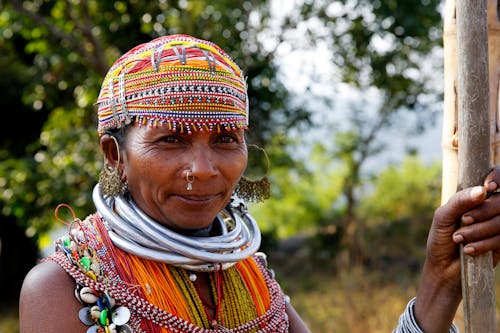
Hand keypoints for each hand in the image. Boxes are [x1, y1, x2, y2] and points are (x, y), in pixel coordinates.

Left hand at [427, 166, 499, 286]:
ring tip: (459, 238)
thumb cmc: (441, 238)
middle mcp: (491, 208)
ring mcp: (499, 225)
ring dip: (479, 230)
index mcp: (476, 196)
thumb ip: (460, 201)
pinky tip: (468, 250)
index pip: (497, 176)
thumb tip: (482, 190)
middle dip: (482, 211)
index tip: (487, 187)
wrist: (444, 268)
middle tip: (463, 221)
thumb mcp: (443, 217)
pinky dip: (485, 243)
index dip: (498, 177)